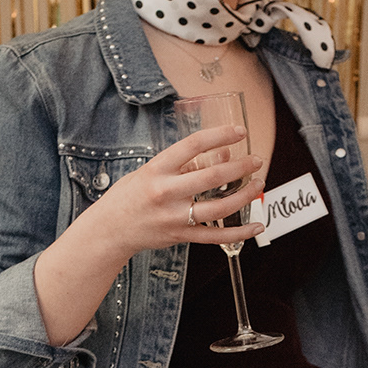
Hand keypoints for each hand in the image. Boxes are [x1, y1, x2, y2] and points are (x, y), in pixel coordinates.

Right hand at [96, 124, 264, 257]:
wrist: (109, 229)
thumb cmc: (130, 196)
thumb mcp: (153, 171)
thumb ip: (187, 164)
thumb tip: (223, 154)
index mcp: (157, 169)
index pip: (193, 145)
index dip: (220, 135)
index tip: (240, 131)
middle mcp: (166, 192)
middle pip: (212, 177)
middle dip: (240, 166)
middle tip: (256, 160)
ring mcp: (174, 217)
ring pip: (219, 207)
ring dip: (245, 195)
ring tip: (258, 184)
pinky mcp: (180, 236)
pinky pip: (216, 236)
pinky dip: (240, 232)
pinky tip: (257, 226)